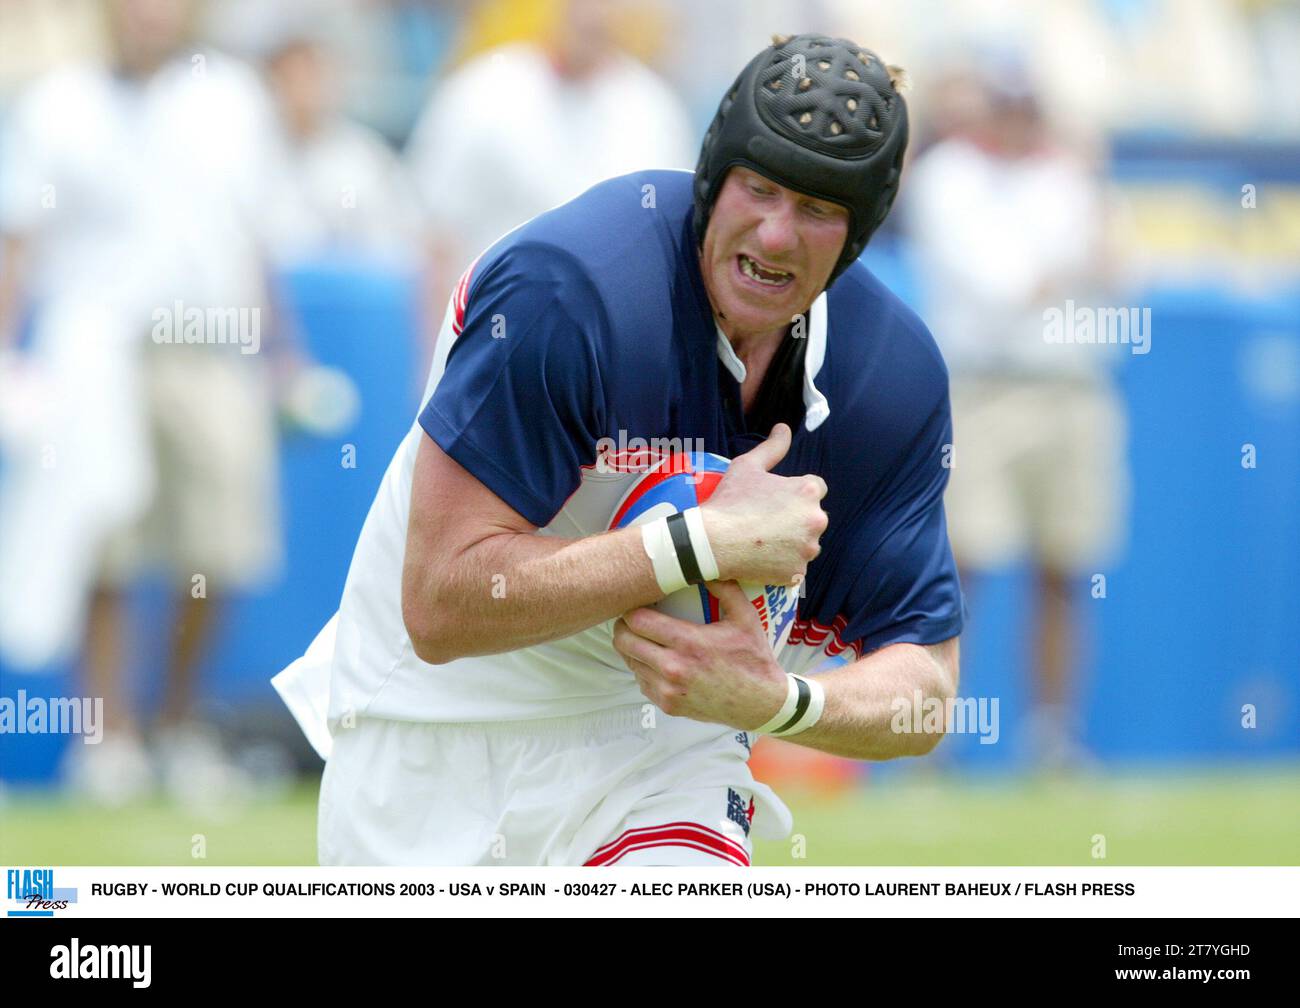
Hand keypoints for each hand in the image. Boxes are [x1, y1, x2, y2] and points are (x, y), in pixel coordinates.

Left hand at [612, 580, 788, 729]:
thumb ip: (725, 588)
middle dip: (624, 627)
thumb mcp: (745, 617)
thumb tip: (706, 564)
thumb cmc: (753, 659)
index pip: (637, 621)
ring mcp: (668, 690)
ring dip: (633, 648)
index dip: (631, 609)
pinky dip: (644, 669)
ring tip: (646, 638)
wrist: (761, 703)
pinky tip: (658, 660)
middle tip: (634, 619)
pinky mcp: (668, 705)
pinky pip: (641, 682)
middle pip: (624, 641)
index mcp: (689, 642)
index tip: (639, 604)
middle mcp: (673, 668)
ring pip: (629, 662)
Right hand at [700, 422, 827, 585]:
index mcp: (807, 492)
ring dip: (792, 543)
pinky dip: (783, 566)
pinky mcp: (797, 572)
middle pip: (812, 518)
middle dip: (795, 520)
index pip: (816, 489)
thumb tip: (783, 428)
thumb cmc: (728, 501)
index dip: (794, 495)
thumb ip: (772, 447)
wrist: (711, 541)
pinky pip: (796, 569)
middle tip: (765, 523)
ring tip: (763, 542)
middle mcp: (815, 520)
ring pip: (806, 544)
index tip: (776, 502)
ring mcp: (807, 548)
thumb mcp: (747, 466)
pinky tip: (763, 559)